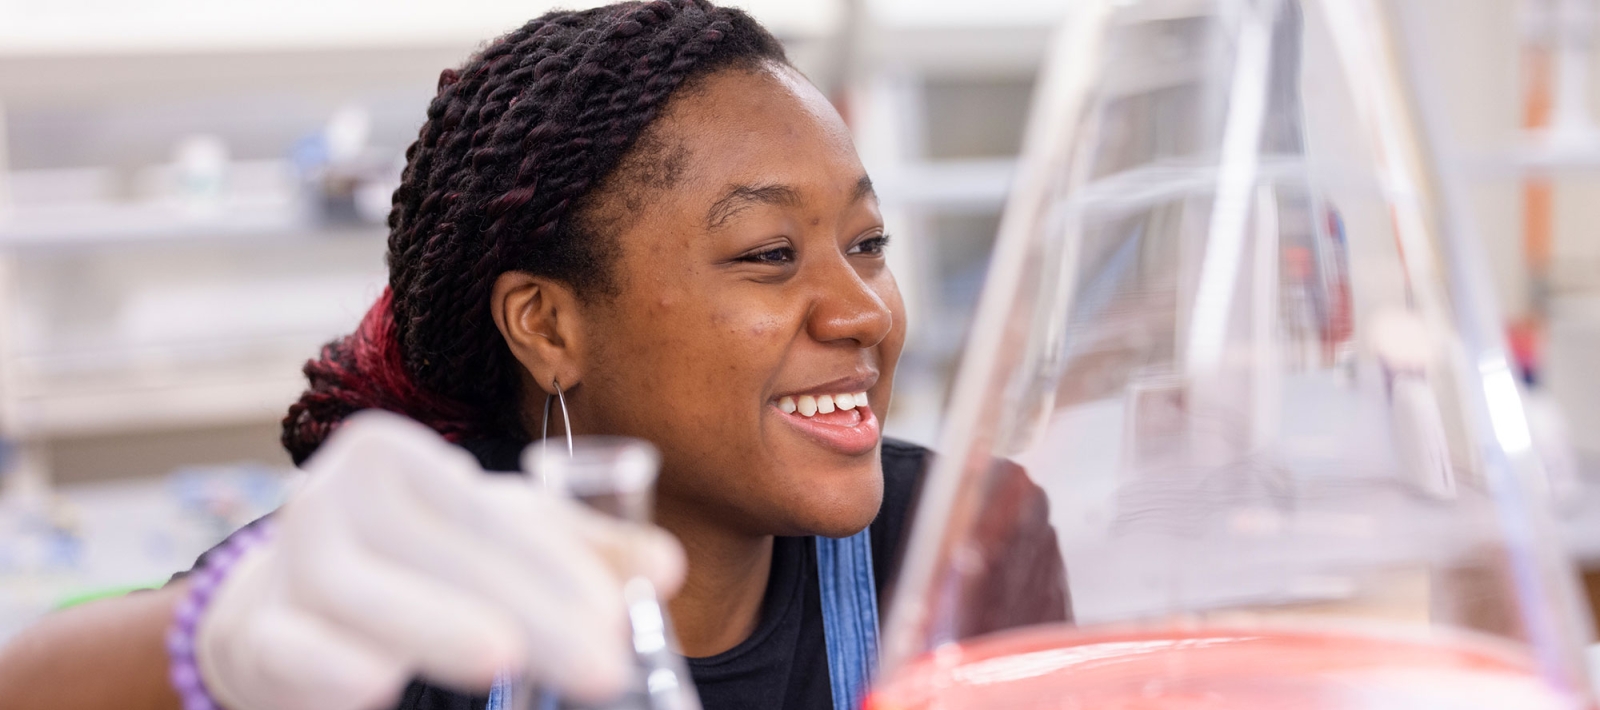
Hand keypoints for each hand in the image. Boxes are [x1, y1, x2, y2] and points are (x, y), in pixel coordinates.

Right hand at [193, 411, 685, 709]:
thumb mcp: (501, 542)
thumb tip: (663, 568)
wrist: (292, 604)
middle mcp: (330, 496)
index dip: (555, 565)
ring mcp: (285, 565)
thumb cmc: (418, 560)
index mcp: (395, 458)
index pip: (486, 511)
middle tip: (599, 666)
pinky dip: (331, 667)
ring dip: (433, 627)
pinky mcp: (258, 636)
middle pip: (434, 550)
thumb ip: (583, 553)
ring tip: (504, 660)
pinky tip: (377, 683)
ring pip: (357, 592)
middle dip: (526, 610)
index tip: (619, 619)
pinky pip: (291, 646)